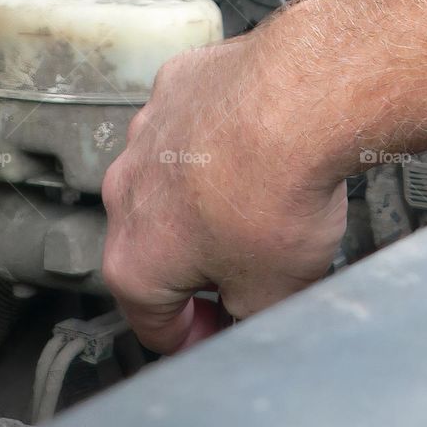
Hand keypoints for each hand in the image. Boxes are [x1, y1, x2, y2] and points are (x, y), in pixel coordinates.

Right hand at [101, 29, 348, 353]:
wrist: (300, 100)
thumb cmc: (280, 189)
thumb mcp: (276, 294)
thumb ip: (247, 316)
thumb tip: (248, 312)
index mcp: (134, 259)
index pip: (153, 324)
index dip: (195, 338)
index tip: (220, 329)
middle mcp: (127, 192)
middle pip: (157, 245)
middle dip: (200, 262)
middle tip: (249, 268)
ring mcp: (147, 132)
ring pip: (172, 180)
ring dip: (207, 197)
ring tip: (264, 199)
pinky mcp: (177, 87)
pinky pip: (192, 124)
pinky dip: (218, 139)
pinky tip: (262, 146)